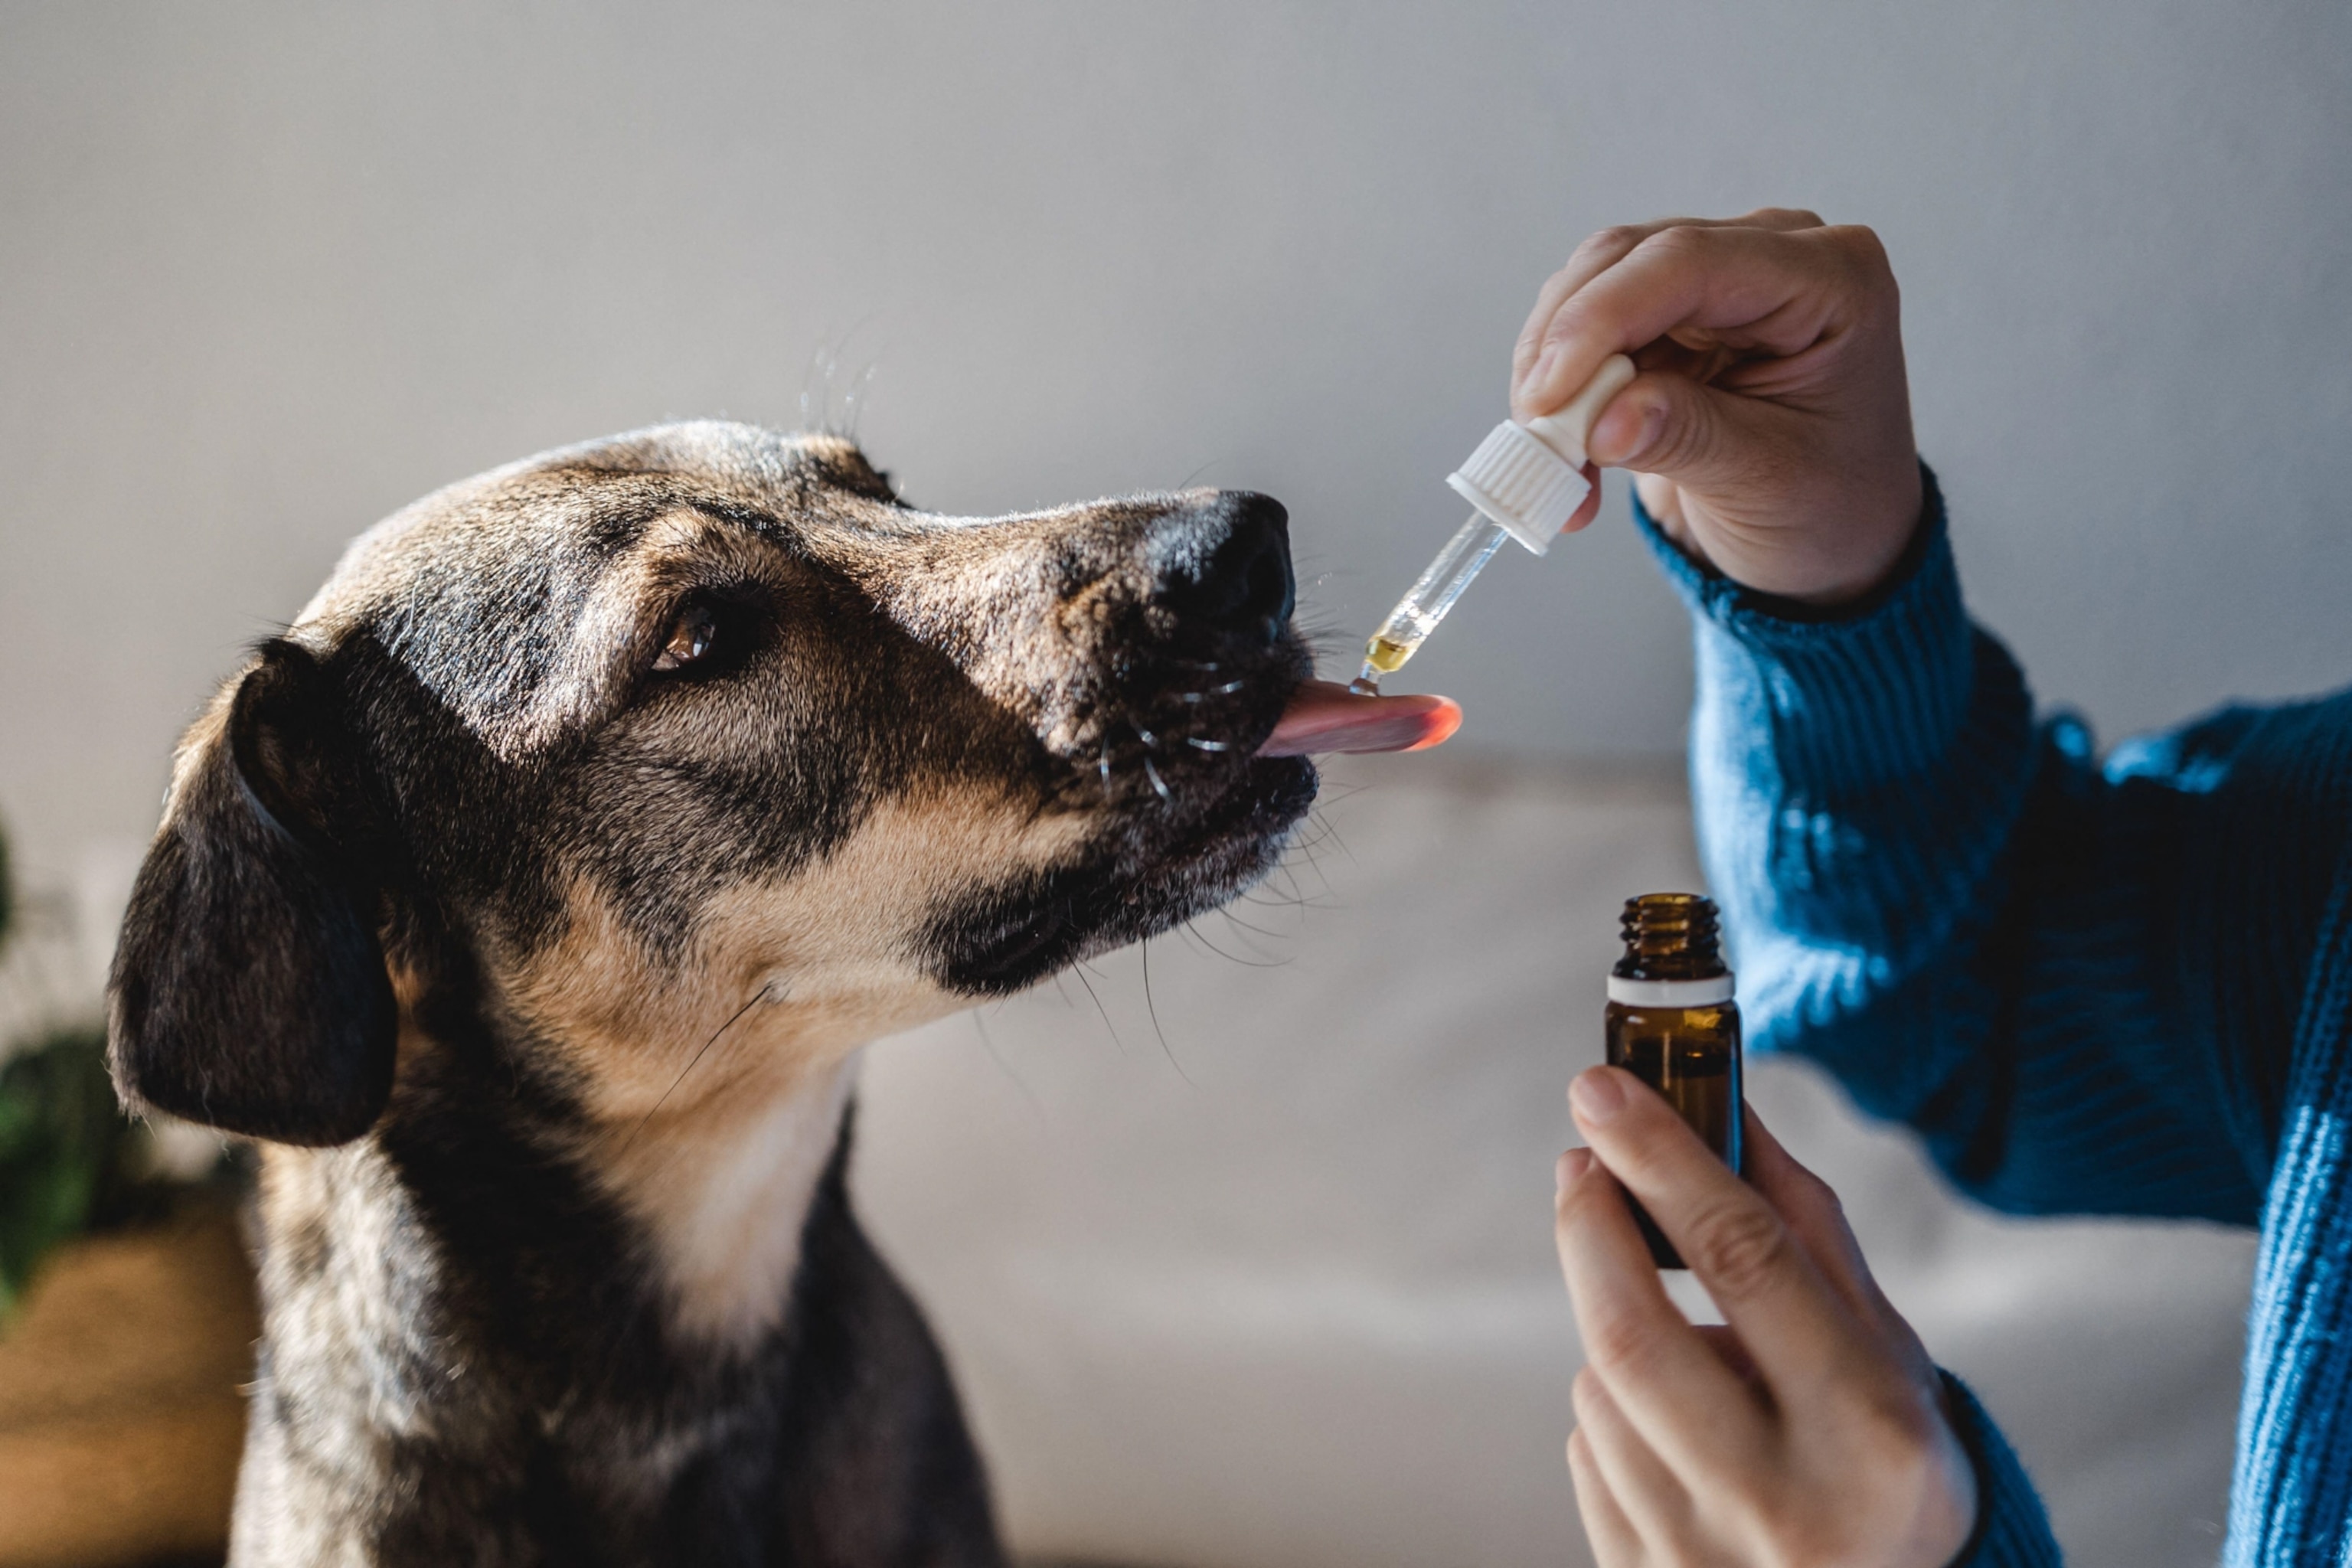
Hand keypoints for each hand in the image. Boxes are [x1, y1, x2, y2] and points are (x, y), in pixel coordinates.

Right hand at [1513, 210, 1920, 605]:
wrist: (1834, 536)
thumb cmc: (1831, 504)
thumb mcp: (1767, 481)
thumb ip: (1686, 438)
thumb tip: (1599, 422)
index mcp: (1832, 279)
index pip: (1692, 261)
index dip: (1603, 318)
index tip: (1548, 395)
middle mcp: (1774, 254)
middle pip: (1629, 260)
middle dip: (1566, 346)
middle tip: (1538, 436)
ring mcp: (1719, 276)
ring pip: (1592, 286)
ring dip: (1554, 372)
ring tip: (1558, 464)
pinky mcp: (1672, 308)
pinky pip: (1586, 327)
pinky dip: (1562, 390)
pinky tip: (1570, 455)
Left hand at [1554, 1067, 1975, 1567]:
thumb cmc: (1887, 1464)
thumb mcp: (1886, 1353)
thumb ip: (1806, 1232)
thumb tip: (1726, 1108)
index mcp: (1868, 1433)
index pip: (1744, 1261)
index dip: (1664, 1160)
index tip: (1603, 1088)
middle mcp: (1780, 1501)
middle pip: (1631, 1330)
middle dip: (1588, 1224)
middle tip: (1581, 1161)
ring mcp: (1700, 1555)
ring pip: (1600, 1389)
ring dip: (1619, 1335)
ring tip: (1689, 1352)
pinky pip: (1589, 1451)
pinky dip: (1616, 1412)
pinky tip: (1678, 1434)